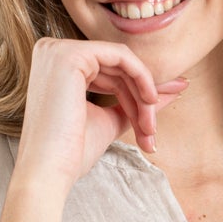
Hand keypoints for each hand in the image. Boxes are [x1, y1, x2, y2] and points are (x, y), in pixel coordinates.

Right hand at [15, 36, 187, 190]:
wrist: (49, 172)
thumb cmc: (72, 153)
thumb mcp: (108, 120)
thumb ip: (134, 102)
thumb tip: (172, 90)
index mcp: (57, 66)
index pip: (108, 72)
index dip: (138, 92)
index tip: (158, 112)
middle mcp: (53, 51)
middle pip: (116, 67)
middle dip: (142, 98)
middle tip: (152, 130)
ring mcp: (59, 50)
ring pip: (122, 63)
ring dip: (143, 95)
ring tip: (149, 128)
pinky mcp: (70, 54)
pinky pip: (121, 55)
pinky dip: (141, 76)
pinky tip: (149, 101)